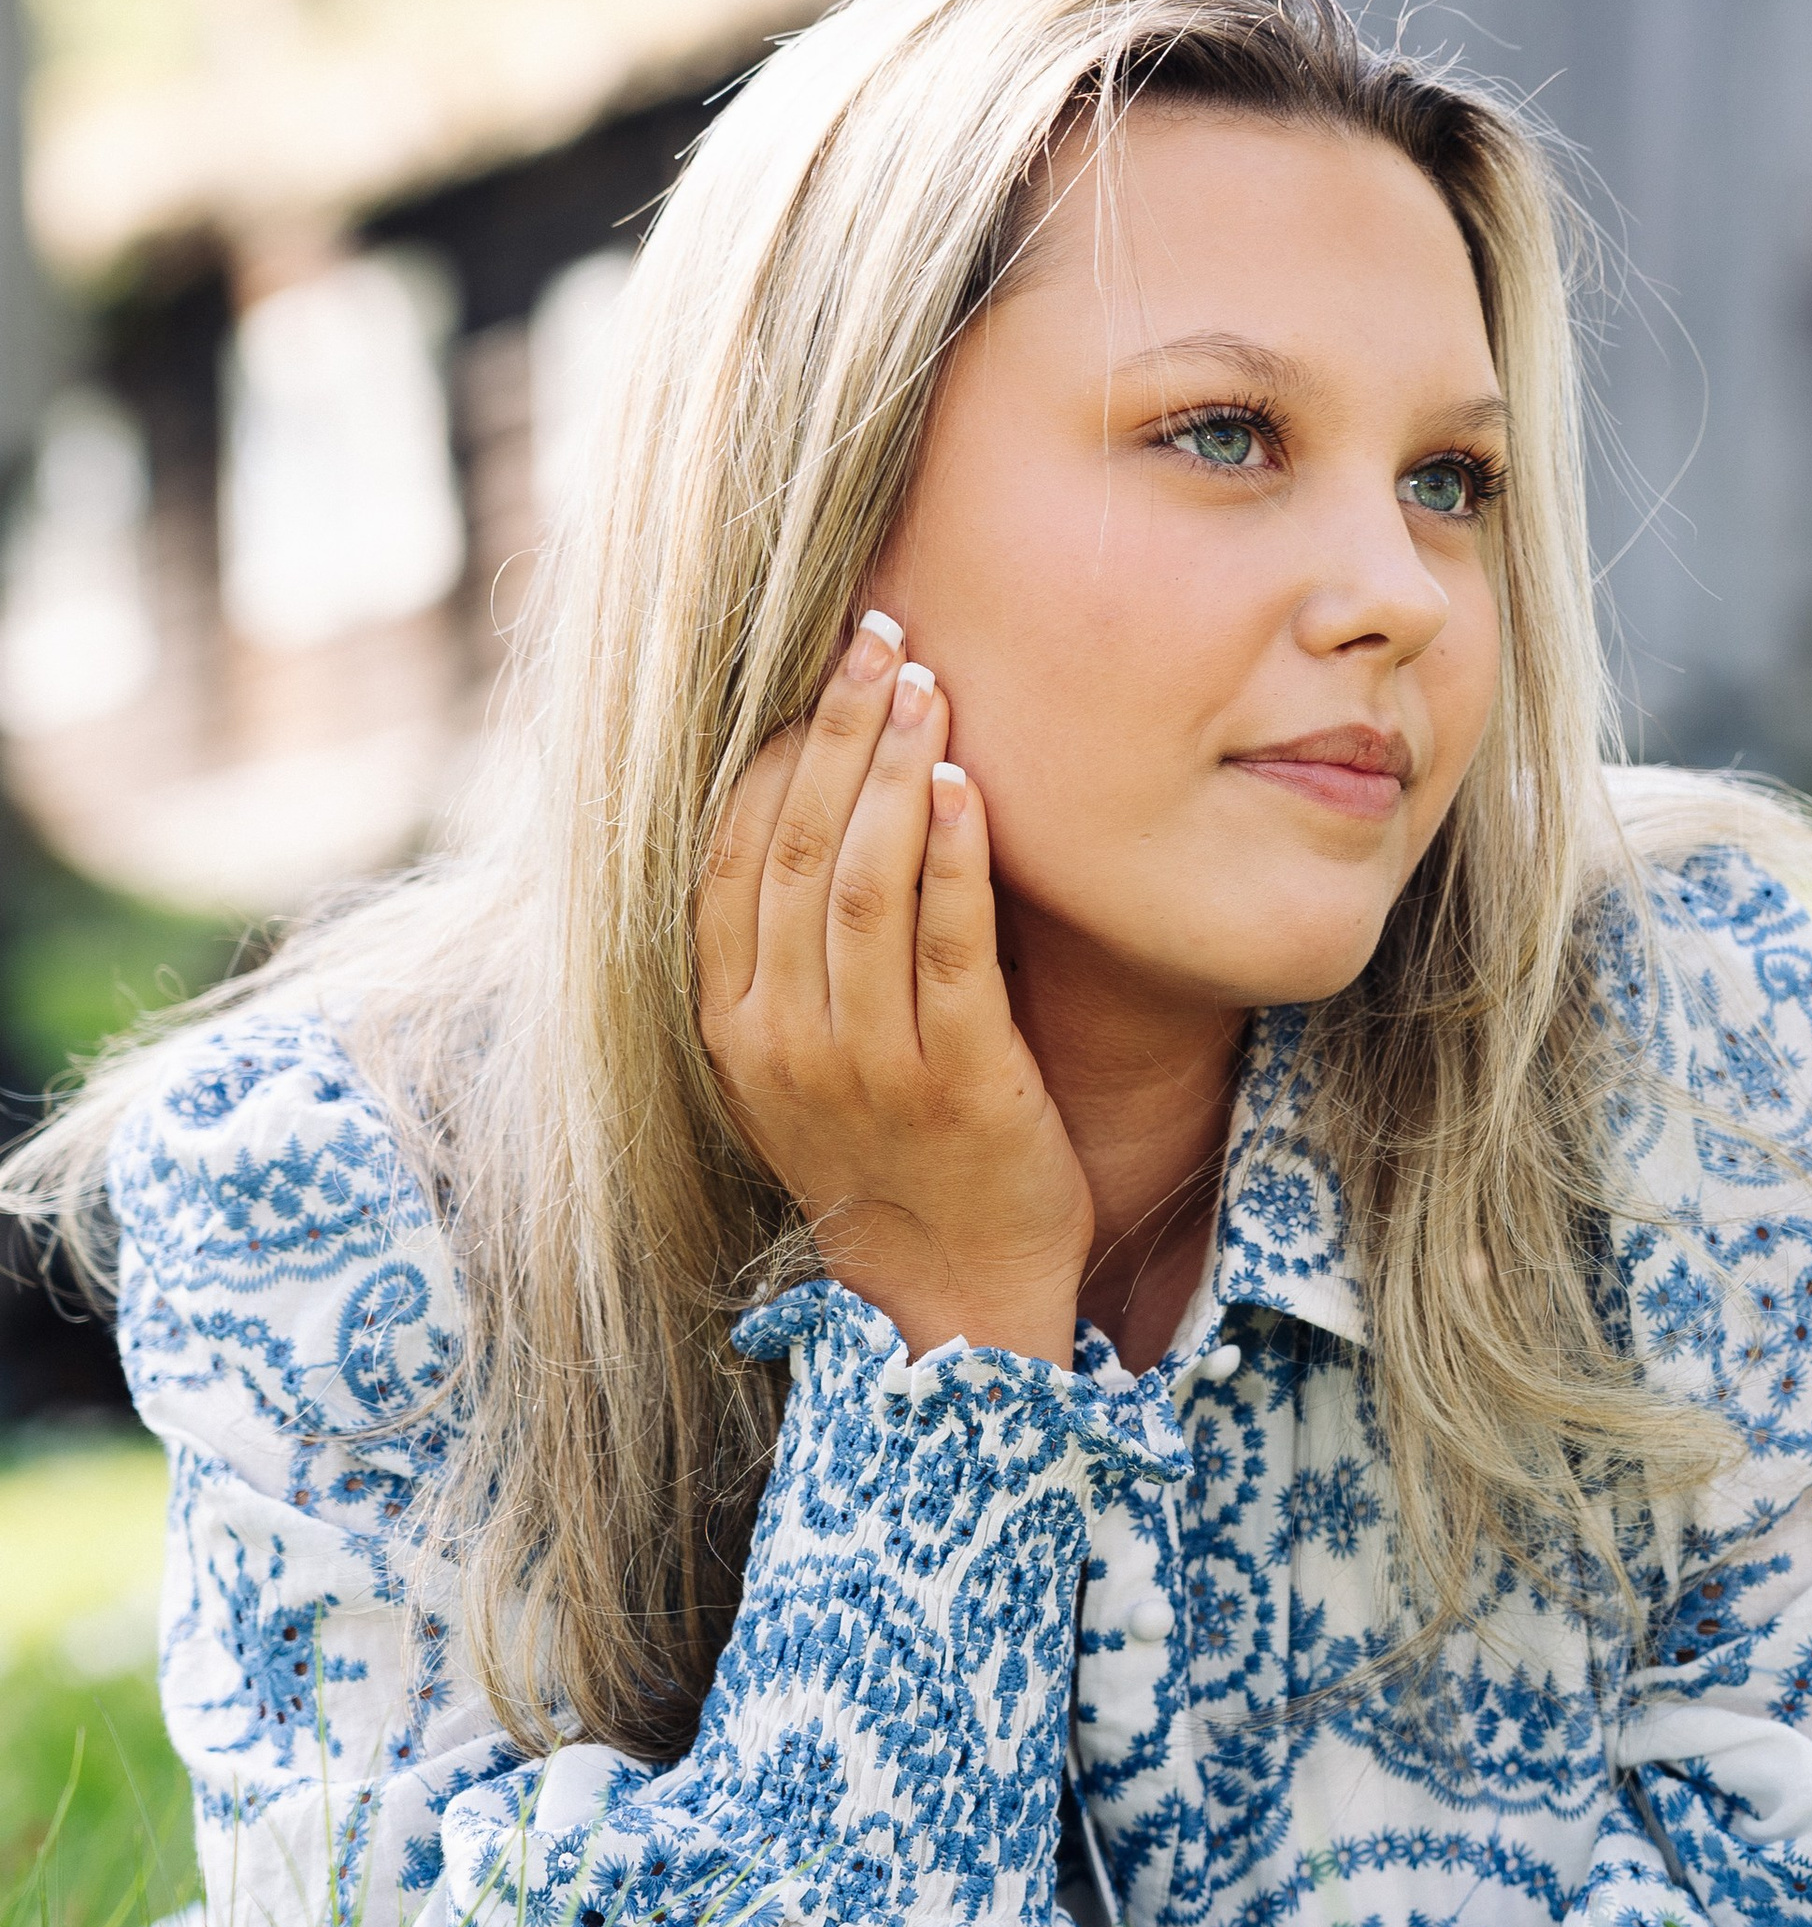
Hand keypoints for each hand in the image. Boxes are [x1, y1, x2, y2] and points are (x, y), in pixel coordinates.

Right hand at [697, 612, 1092, 1366]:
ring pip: (864, 891)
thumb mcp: (798, 1053)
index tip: (813, 666)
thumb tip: (804, 793)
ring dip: (895, 774)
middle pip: (796, 853)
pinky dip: (954, 861)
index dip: (770, 753)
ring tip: (928, 687)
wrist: (953, 1286)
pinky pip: (949, 952)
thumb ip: (786, 948)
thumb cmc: (885, 1145)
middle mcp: (783, 1043)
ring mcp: (869, 1069)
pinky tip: (967, 788)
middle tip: (879, 640)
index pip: (728, 859)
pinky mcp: (962, 1086)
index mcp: (728, 1025)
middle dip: (835, 733)